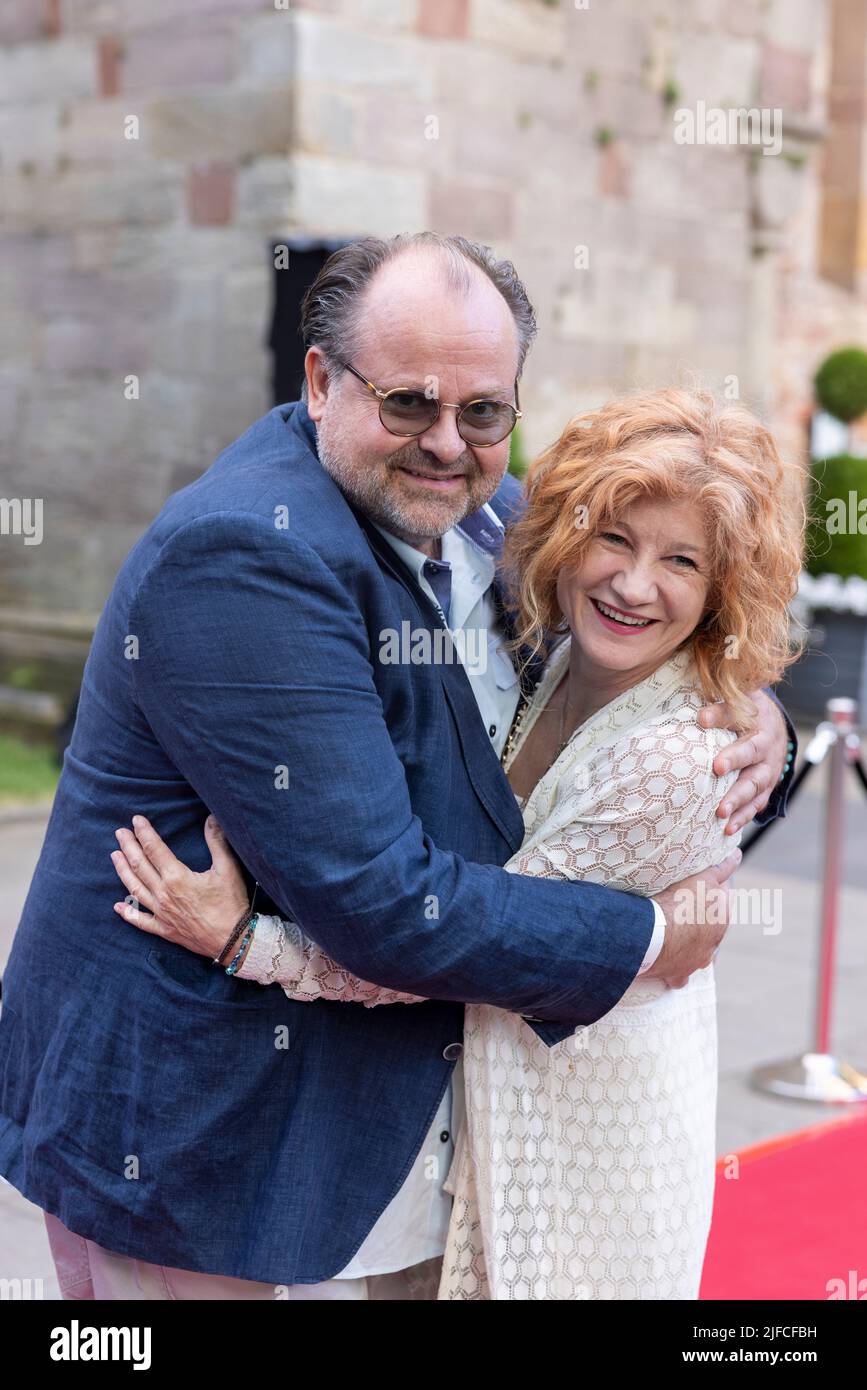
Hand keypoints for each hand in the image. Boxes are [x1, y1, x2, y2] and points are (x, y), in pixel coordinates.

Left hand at [110, 814, 249, 958]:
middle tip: (119, 833)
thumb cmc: (231, 903)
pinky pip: (140, 921)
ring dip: (122, 871)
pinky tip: (117, 906)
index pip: (154, 849)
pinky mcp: (164, 929)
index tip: (136, 820)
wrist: (233, 939)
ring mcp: (161, 913)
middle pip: (139, 866)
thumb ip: (217, 842)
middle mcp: (163, 894)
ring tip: (114, 856)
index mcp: (176, 877)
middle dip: (128, 847)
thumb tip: (212, 818)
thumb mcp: (228, 869)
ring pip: (134, 889)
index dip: (144, 833)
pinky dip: (127, 913)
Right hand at [645, 848, 741, 987]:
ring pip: (699, 954)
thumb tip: (738, 855)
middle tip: (683, 907)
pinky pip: (681, 976)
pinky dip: (677, 970)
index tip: (699, 887)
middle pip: (712, 927)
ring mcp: (699, 961)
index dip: (711, 891)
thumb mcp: (703, 879)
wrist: (654, 936)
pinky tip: (668, 964)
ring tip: (674, 935)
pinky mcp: (680, 975)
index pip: (724, 899)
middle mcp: (715, 942)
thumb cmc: (678, 904)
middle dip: (702, 920)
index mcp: (723, 918)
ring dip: (690, 945)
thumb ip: (722, 868)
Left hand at [698, 690, 787, 833]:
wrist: (775, 727)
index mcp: (755, 718)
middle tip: (717, 768)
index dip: (720, 715)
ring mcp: (768, 768)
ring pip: (755, 783)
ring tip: (720, 811)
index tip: (701, 719)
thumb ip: (718, 704)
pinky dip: (743, 817)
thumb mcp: (736, 700)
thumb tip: (697, 714)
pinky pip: (757, 804)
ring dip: (738, 798)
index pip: (736, 713)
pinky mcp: (767, 787)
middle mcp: (766, 744)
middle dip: (735, 760)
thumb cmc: (745, 713)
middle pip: (751, 751)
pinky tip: (727, 829)